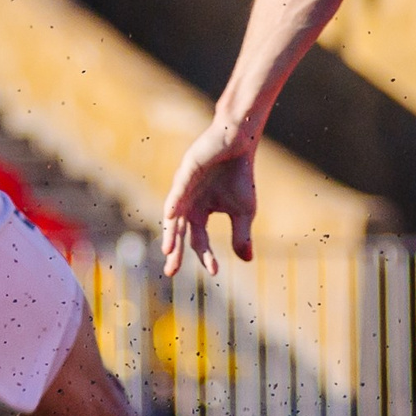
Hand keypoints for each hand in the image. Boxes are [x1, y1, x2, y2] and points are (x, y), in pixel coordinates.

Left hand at [161, 121, 258, 277]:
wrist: (239, 143)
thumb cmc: (239, 175)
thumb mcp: (243, 212)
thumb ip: (241, 235)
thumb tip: (247, 261)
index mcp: (200, 213)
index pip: (199, 239)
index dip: (206, 255)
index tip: (214, 272)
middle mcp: (188, 203)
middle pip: (179, 232)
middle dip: (176, 252)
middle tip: (171, 272)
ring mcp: (184, 188)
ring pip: (174, 215)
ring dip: (171, 233)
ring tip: (168, 251)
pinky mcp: (186, 172)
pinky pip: (178, 190)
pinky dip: (174, 204)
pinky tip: (170, 216)